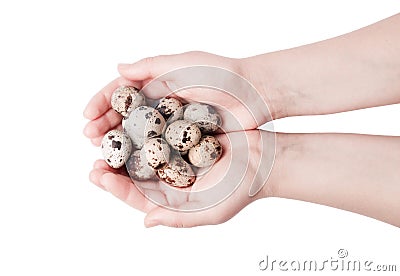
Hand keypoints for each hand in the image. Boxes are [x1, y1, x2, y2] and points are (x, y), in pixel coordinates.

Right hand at [83, 51, 277, 145]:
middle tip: (90, 138)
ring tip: (103, 152)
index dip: (103, 103)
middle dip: (106, 125)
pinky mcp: (186, 141)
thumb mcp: (184, 63)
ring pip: (140, 135)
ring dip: (120, 143)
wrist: (253, 94)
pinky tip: (131, 163)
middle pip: (127, 116)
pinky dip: (145, 155)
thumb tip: (119, 69)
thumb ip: (152, 65)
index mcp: (158, 84)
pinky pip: (160, 149)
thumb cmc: (220, 75)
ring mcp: (173, 124)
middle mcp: (162, 105)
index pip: (122, 93)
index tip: (87, 117)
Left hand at [88, 130, 274, 226]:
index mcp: (173, 198)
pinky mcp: (183, 134)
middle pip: (135, 174)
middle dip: (112, 168)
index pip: (138, 196)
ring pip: (143, 151)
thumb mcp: (210, 211)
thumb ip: (177, 219)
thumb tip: (146, 222)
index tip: (99, 177)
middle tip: (93, 160)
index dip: (117, 188)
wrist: (263, 160)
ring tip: (104, 138)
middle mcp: (170, 176)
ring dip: (123, 146)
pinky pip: (159, 130)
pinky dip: (144, 126)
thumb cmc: (239, 190)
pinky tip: (130, 119)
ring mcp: (176, 154)